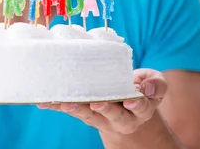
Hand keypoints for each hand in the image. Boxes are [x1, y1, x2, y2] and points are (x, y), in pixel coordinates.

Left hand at [37, 68, 166, 134]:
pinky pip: (69, 110)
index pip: (141, 108)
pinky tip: (43, 102)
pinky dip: (55, 106)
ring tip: (66, 102)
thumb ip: (156, 83)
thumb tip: (146, 87)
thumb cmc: (140, 88)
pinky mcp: (84, 112)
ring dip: (77, 109)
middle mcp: (121, 117)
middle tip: (97, 104)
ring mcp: (100, 117)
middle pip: (114, 116)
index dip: (137, 104)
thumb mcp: (154, 83)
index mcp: (140, 109)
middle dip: (105, 110)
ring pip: (88, 116)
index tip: (131, 100)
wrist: (126, 104)